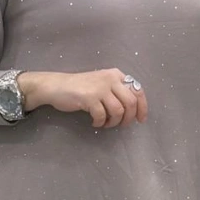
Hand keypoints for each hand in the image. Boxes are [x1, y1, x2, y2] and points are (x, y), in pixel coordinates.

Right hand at [25, 69, 147, 128]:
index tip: (140, 120)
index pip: (137, 90)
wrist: (57, 86)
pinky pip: (102, 115)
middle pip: (131, 102)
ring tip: (105, 123)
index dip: (142, 107)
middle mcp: (110, 78)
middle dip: (128, 118)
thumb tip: (133, 110)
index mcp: (116, 74)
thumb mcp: (102, 84)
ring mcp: (100, 87)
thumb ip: (117, 92)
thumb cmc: (80, 88)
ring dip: (113, 122)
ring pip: (118, 111)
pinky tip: (95, 122)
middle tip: (121, 125)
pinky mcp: (89, 97)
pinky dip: (100, 122)